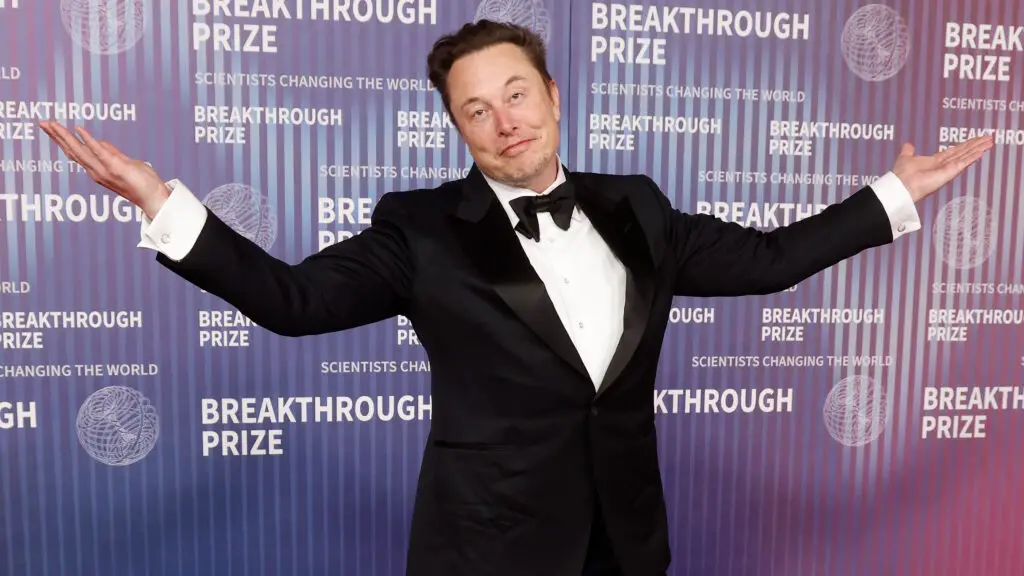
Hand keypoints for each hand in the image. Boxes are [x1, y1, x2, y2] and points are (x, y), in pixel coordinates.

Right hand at [38, 121, 169, 218]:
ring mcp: (104, 170)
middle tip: (42, 123)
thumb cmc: (141, 182)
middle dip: (56, 136)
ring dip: (65, 136)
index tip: (51, 129)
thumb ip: (111, 152)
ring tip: (52, 124)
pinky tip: (78, 129)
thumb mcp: (124, 163)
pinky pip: (99, 151)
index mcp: (97, 170)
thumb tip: (99, 141)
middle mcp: (96, 171)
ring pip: (79, 150)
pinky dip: (88, 140)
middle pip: (71, 151)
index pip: (75, 153)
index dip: (62, 141)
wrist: (153, 197)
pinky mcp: (115, 167)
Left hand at [892, 134, 994, 202]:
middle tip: (987, 137)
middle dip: (975, 145)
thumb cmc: (902, 175)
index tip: (973, 139)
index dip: (964, 145)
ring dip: (978, 148)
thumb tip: (908, 144)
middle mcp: (943, 165)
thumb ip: (908, 151)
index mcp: (935, 161)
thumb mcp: (905, 158)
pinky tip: (982, 151)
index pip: (953, 151)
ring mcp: (948, 169)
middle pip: (963, 152)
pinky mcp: (949, 172)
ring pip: (966, 155)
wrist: (901, 185)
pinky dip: (973, 156)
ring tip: (989, 141)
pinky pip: (963, 162)